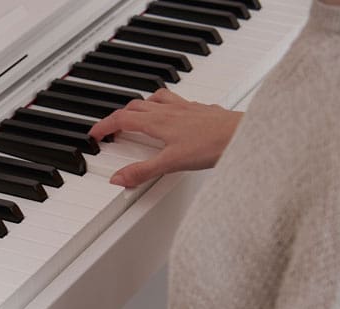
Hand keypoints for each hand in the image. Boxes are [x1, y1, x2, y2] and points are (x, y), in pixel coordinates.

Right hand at [88, 89, 243, 187]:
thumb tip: (118, 179)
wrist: (244, 133)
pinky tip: (174, 115)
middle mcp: (170, 110)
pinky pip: (177, 102)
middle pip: (135, 106)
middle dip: (119, 116)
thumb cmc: (214, 144)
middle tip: (113, 128)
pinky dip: (167, 106)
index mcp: (157, 121)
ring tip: (138, 115)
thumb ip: (142, 172)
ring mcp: (186, 108)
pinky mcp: (201, 110)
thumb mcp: (171, 163)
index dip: (104, 126)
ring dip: (142, 105)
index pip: (122, 119)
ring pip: (155, 99)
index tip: (95, 134)